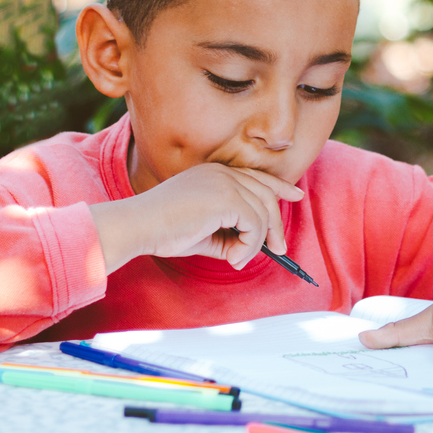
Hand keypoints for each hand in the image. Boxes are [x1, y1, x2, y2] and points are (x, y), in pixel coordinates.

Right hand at [89, 163, 303, 273]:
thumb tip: (250, 248)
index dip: (278, 186)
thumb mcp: (203, 232)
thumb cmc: (162, 231)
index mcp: (214, 174)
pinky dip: (249, 247)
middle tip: (280, 249)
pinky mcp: (226, 198)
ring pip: (263, 213)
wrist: (137, 226)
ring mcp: (224, 182)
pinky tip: (233, 258)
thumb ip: (227, 235)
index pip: (255, 176)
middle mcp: (221, 173)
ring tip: (237, 259)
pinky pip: (255, 225)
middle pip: (266, 193)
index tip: (295, 196)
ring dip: (256, 243)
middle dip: (276, 224)